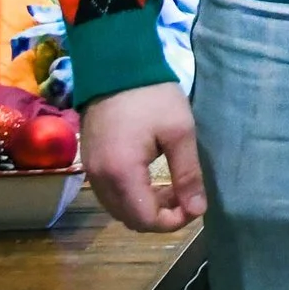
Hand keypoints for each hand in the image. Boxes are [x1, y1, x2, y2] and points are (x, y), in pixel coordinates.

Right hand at [80, 82, 204, 232]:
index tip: (196, 207)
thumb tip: (198, 210)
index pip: (145, 220)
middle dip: (161, 217)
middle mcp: (100, 180)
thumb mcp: (180, 132)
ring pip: (119, 209)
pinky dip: (132, 196)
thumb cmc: (152, 97)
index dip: (173, 222)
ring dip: (146, 207)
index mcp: (121, 174)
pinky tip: (151, 178)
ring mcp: (91, 172)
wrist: (114, 67)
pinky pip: (110, 194)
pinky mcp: (90, 163)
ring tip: (173, 188)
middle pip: (130, 219)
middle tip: (186, 197)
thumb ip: (187, 174)